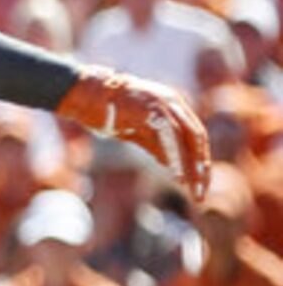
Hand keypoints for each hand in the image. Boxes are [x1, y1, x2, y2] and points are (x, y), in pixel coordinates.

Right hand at [56, 68, 207, 192]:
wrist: (84, 94)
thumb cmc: (105, 111)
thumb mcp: (136, 130)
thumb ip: (156, 145)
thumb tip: (171, 164)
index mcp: (173, 104)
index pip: (195, 135)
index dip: (199, 159)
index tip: (200, 181)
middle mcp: (174, 103)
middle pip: (198, 138)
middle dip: (201, 167)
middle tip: (202, 191)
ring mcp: (163, 105)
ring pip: (187, 140)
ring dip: (192, 167)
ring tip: (193, 189)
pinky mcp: (151, 112)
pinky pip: (169, 139)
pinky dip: (176, 159)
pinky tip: (178, 177)